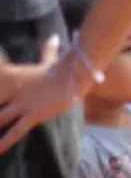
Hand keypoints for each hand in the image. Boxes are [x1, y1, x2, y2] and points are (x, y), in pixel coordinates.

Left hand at [0, 36, 77, 153]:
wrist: (76, 74)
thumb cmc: (62, 68)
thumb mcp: (51, 59)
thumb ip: (48, 50)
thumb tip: (54, 36)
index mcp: (13, 75)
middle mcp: (14, 90)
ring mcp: (23, 103)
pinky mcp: (34, 114)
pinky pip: (16, 130)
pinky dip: (6, 141)